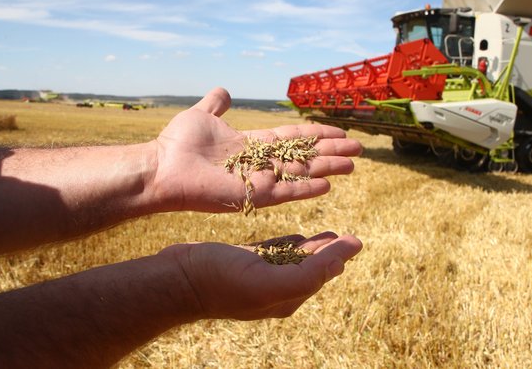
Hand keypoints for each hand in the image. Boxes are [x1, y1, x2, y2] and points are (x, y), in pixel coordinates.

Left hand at [152, 87, 361, 212]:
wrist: (162, 166)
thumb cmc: (176, 144)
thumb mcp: (201, 115)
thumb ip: (216, 105)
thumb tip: (224, 91)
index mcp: (252, 145)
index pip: (292, 139)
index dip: (316, 135)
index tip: (339, 132)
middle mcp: (260, 163)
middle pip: (304, 156)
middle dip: (331, 151)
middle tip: (358, 148)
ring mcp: (259, 180)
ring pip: (302, 173)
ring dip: (328, 168)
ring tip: (353, 164)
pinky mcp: (254, 194)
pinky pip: (287, 191)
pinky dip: (306, 188)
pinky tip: (328, 184)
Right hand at [160, 232, 362, 319]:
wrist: (176, 278)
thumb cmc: (220, 280)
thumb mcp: (268, 280)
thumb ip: (308, 273)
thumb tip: (343, 260)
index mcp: (284, 298)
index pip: (320, 276)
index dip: (338, 258)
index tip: (355, 240)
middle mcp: (272, 290)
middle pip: (310, 268)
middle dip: (329, 252)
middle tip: (347, 235)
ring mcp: (255, 276)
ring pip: (293, 259)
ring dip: (312, 247)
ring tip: (329, 234)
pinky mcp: (240, 262)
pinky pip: (272, 252)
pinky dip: (288, 244)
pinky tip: (295, 237)